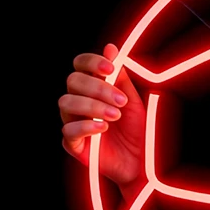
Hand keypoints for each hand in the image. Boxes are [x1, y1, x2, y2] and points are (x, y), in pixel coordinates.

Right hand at [59, 43, 145, 187]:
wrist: (143, 161)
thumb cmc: (137, 129)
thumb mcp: (132, 100)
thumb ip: (120, 76)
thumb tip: (110, 47)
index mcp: (93, 87)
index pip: (80, 65)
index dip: (91, 62)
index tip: (110, 69)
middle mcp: (79, 101)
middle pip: (73, 82)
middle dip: (97, 88)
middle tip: (120, 100)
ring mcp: (73, 121)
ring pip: (66, 103)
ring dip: (92, 106)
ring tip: (115, 116)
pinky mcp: (72, 143)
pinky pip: (68, 129)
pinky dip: (86, 126)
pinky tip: (103, 128)